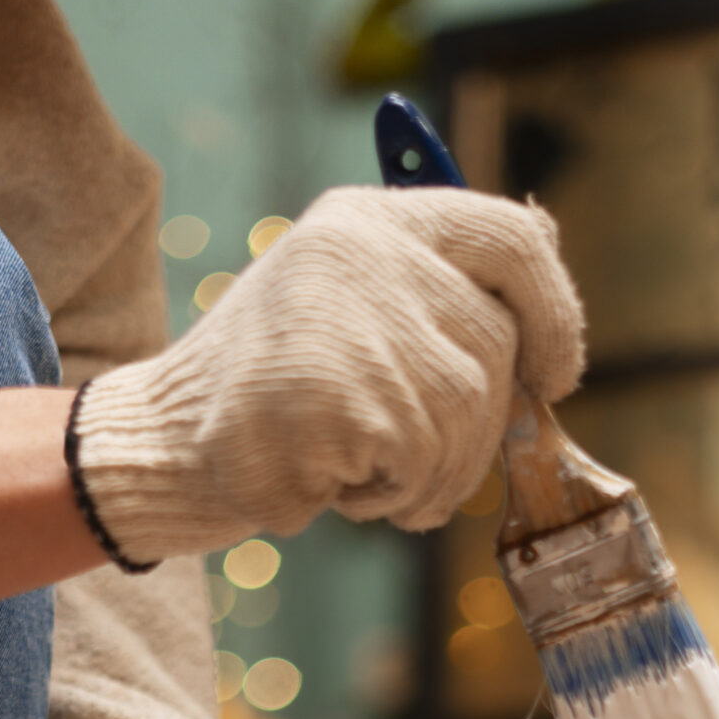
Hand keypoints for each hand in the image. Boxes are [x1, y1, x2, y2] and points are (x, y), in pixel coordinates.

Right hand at [70, 188, 585, 560]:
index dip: (556, 311)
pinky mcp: (341, 395)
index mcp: (369, 221)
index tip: (557, 374)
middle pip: (497, 348)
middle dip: (478, 431)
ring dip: (432, 474)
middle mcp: (364, 253)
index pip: (510, 238)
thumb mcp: (348, 312)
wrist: (161, 444)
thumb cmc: (267, 396)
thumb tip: (547, 296)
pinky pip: (424, 463)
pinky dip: (392, 497)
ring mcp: (351, 320)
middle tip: (421, 469)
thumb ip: (433, 297)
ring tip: (364, 475)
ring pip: (470, 415)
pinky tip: (336, 487)